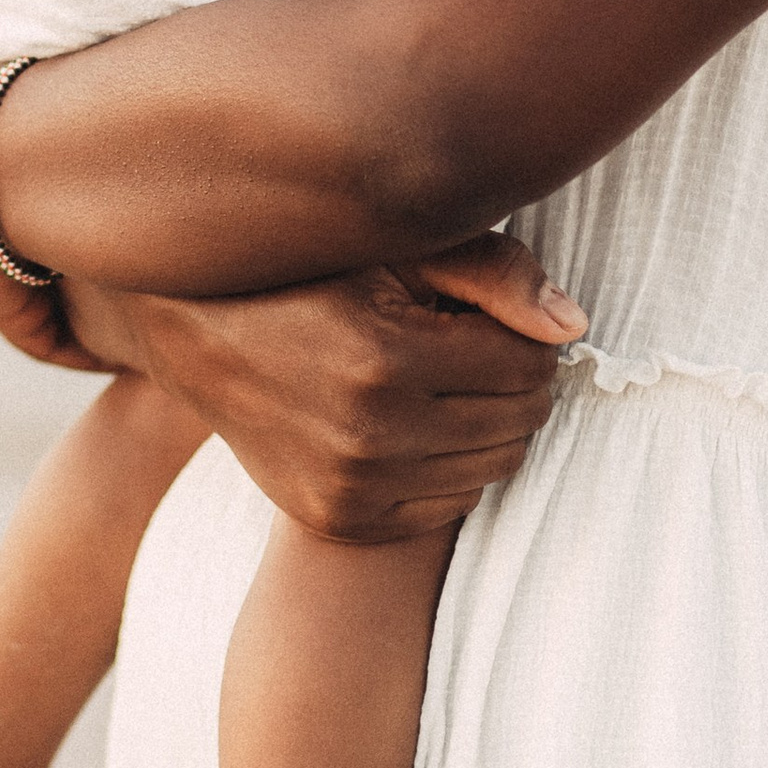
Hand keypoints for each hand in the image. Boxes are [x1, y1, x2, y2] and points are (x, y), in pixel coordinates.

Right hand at [69, 238, 572, 541]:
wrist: (193, 331)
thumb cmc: (307, 270)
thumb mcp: (393, 247)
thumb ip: (492, 272)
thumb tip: (574, 326)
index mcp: (384, 358)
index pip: (530, 364)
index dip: (530, 335)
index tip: (497, 316)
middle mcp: (367, 434)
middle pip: (520, 421)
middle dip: (517, 378)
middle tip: (477, 344)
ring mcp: (349, 487)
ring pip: (493, 468)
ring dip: (489, 423)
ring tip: (445, 379)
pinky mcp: (338, 520)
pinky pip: (448, 506)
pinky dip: (450, 466)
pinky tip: (417, 421)